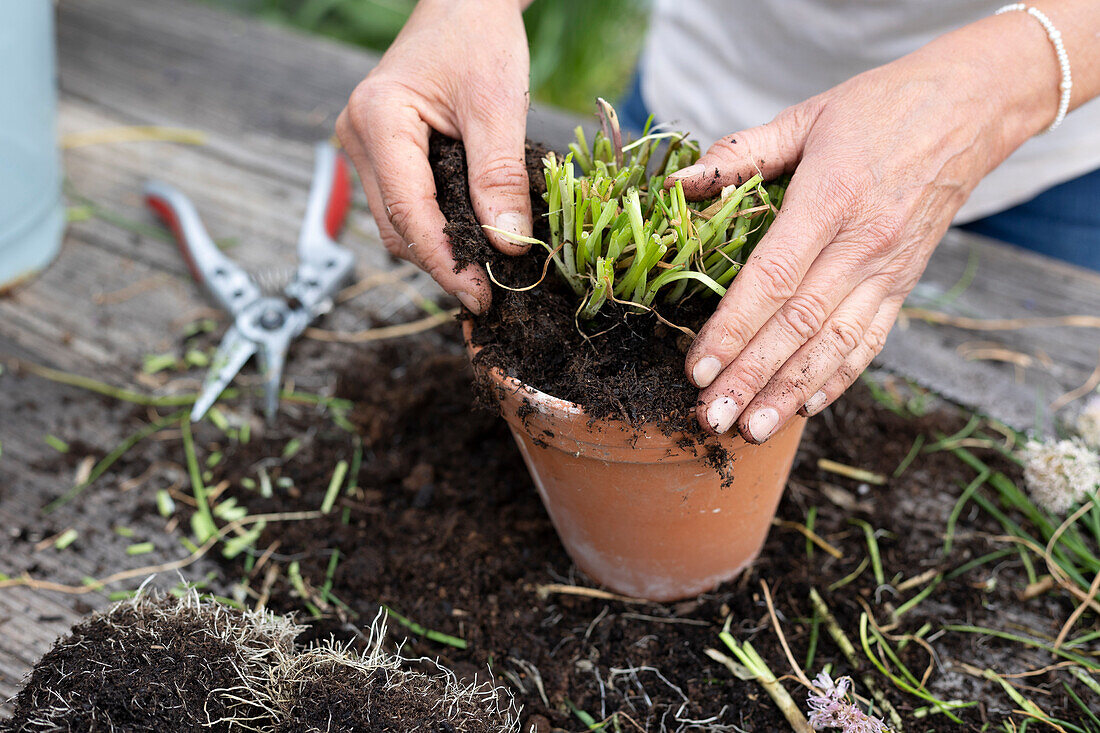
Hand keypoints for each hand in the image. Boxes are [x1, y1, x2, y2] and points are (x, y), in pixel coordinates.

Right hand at [336, 0, 531, 313]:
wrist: (465, 3)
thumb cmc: (479, 37)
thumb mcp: (499, 106)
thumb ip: (500, 178)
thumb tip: (507, 246)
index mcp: (378, 121)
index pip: (408, 213)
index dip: (445, 262)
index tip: (481, 296)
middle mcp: (358, 138)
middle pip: (396, 226)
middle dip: (442, 263)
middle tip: (490, 292)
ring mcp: (364, 147)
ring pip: (397, 222)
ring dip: (439, 249)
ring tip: (485, 272)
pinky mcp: (381, 153)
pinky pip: (404, 205)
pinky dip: (436, 227)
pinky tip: (470, 240)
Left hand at [667, 14, 1057, 441]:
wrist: (971, 109)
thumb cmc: (878, 109)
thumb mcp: (805, 116)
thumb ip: (739, 153)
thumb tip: (676, 184)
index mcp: (831, 198)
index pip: (773, 278)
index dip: (732, 329)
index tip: (696, 368)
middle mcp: (863, 243)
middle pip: (799, 325)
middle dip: (750, 378)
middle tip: (709, 417)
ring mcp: (889, 270)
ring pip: (834, 344)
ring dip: (789, 392)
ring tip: (750, 430)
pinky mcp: (904, 284)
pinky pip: (870, 341)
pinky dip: (837, 378)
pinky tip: (803, 406)